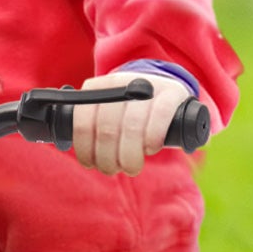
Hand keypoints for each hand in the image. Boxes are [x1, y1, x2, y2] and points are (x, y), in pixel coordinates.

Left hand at [70, 72, 196, 175]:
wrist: (165, 89)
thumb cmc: (129, 111)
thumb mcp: (106, 112)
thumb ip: (91, 127)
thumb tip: (80, 155)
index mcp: (97, 87)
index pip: (82, 123)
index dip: (85, 150)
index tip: (91, 164)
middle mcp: (120, 82)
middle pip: (107, 129)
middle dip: (108, 159)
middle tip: (113, 169)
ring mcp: (147, 85)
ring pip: (131, 127)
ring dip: (129, 156)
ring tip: (131, 167)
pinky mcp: (172, 93)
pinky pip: (159, 118)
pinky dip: (152, 139)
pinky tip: (150, 148)